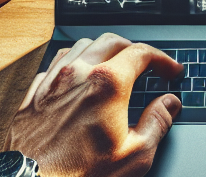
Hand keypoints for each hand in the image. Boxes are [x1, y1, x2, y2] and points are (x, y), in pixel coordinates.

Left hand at [5, 34, 182, 176]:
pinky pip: (58, 62)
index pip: (141, 53)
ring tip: (114, 65)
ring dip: (104, 50)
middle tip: (146, 66)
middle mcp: (79, 72)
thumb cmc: (79, 173)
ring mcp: (54, 79)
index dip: (162, 59)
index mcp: (108, 83)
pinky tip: (80, 76)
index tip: (170, 70)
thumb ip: (157, 122)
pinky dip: (75, 61)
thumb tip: (169, 104)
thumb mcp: (134, 155)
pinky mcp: (36, 92)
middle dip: (134, 49)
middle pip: (112, 41)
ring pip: (83, 45)